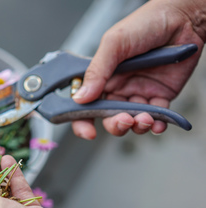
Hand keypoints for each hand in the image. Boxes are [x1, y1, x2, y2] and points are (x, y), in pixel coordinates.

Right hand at [72, 0, 205, 138]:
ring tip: (144, 118)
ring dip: (136, 126)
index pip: (84, 104)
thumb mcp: (114, 43)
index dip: (83, 120)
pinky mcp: (160, 96)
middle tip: (123, 120)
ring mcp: (138, 93)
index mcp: (101, 76)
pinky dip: (156, 125)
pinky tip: (157, 123)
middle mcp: (118, 87)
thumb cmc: (146, 23)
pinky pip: (156, 118)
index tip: (89, 131)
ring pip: (131, 121)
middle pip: (108, 117)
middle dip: (115, 124)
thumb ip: (97, 71)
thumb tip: (81, 97)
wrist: (184, 18)